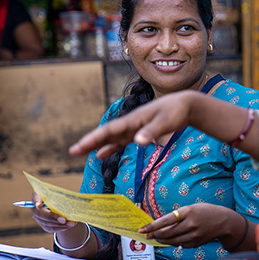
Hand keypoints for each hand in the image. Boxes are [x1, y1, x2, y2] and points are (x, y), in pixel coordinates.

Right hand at [29, 192, 77, 232]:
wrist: (59, 206)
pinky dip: (61, 227)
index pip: (35, 198)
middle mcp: (36, 208)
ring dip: (60, 224)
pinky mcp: (45, 226)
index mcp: (38, 196)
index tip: (39, 206)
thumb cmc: (60, 197)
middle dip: (53, 217)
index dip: (36, 202)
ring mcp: (39, 219)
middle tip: (64, 220)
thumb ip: (63, 195)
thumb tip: (79, 197)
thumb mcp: (60, 194)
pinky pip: (52, 228)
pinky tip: (70, 225)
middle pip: (42, 214)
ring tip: (71, 223)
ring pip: (47, 223)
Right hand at [69, 90, 196, 158]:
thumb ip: (152, 132)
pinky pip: (120, 141)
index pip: (109, 130)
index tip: (79, 146)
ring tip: (81, 153)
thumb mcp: (166, 122)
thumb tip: (137, 141)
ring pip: (111, 138)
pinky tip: (100, 154)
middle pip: (106, 133)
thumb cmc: (176, 111)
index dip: (94, 138)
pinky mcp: (139, 131)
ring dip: (97, 145)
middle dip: (89, 142)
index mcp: (133, 119)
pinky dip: (110, 147)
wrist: (186, 105)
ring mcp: (134, 127)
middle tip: (73, 151)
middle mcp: (130, 123)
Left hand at [140, 203, 237, 247]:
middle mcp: (191, 224)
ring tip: (155, 237)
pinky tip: (169, 239)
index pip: (166, 220)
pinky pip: (179, 245)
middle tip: (148, 234)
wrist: (223, 221)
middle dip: (155, 235)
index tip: (142, 229)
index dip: (152, 226)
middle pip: (166, 233)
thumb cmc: (205, 212)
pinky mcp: (195, 243)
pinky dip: (171, 243)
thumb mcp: (191, 208)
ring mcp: (194, 235)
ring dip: (161, 240)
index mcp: (188, 212)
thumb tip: (159, 227)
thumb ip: (177, 217)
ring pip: (171, 241)